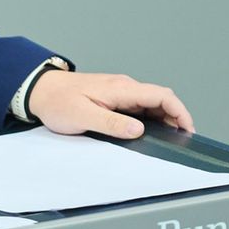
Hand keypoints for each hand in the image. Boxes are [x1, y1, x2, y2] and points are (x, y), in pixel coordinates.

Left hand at [26, 71, 193, 139]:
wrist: (40, 90)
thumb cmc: (57, 102)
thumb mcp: (82, 117)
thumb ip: (111, 124)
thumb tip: (139, 130)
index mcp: (120, 89)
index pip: (161, 95)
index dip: (180, 112)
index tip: (188, 130)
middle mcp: (124, 87)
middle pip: (161, 99)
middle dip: (176, 117)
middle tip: (182, 141)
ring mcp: (119, 92)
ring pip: (151, 103)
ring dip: (164, 119)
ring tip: (170, 140)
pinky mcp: (114, 98)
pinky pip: (140, 107)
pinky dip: (151, 119)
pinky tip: (150, 133)